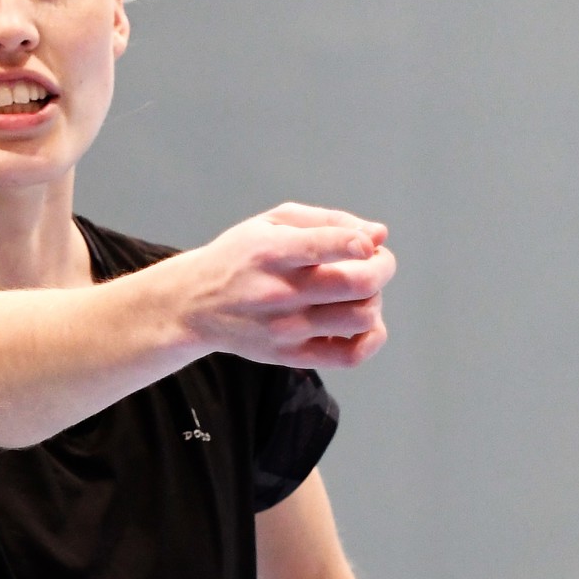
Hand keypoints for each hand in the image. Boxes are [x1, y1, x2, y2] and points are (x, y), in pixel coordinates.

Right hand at [177, 204, 395, 369]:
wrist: (195, 305)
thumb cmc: (243, 255)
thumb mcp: (273, 222)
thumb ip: (329, 222)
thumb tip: (379, 235)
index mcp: (271, 252)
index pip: (323, 246)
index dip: (360, 243)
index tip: (368, 243)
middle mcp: (278, 292)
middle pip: (357, 284)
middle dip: (382, 267)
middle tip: (376, 261)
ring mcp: (286, 329)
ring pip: (361, 318)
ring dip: (375, 299)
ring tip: (359, 291)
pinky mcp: (291, 356)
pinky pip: (350, 356)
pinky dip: (371, 338)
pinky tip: (360, 321)